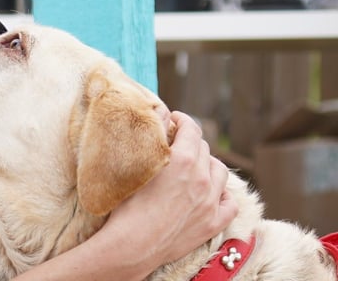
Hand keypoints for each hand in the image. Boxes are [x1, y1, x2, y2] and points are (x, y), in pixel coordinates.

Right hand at [104, 111, 237, 267]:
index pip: (191, 128)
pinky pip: (230, 203)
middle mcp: (202, 178)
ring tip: (195, 167)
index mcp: (183, 160)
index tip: (174, 120)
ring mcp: (210, 202)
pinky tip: (212, 193)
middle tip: (176, 144)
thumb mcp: (135, 162)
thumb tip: (161, 111)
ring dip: (208, 164)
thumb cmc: (127, 203)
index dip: (182, 120)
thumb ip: (152, 133)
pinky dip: (222, 195)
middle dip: (191, 142)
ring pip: (220, 172)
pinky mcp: (213, 223)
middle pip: (204, 148)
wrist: (132, 245)